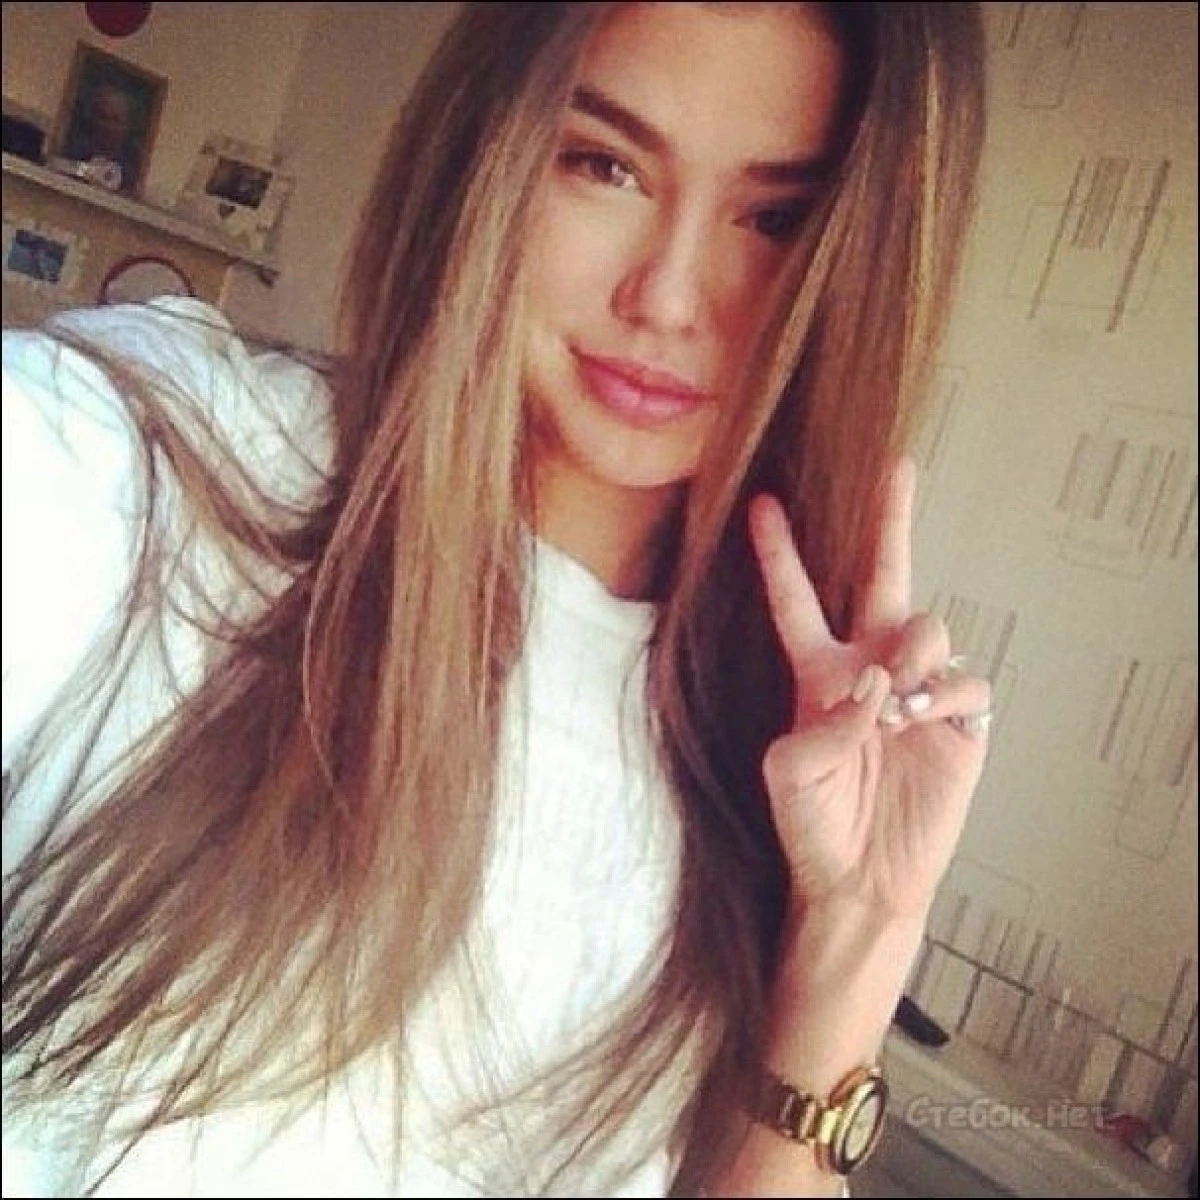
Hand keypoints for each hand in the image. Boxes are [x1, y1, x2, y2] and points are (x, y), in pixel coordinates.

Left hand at [747, 459, 990, 920]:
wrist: (861, 877)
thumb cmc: (813, 823)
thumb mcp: (790, 771)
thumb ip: (825, 719)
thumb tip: (879, 679)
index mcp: (818, 673)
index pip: (797, 600)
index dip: (779, 555)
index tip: (761, 504)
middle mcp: (869, 667)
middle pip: (883, 577)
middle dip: (891, 521)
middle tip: (896, 468)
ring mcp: (916, 689)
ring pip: (928, 624)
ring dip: (912, 652)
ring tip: (895, 704)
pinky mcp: (958, 720)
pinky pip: (965, 679)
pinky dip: (944, 692)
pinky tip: (923, 720)